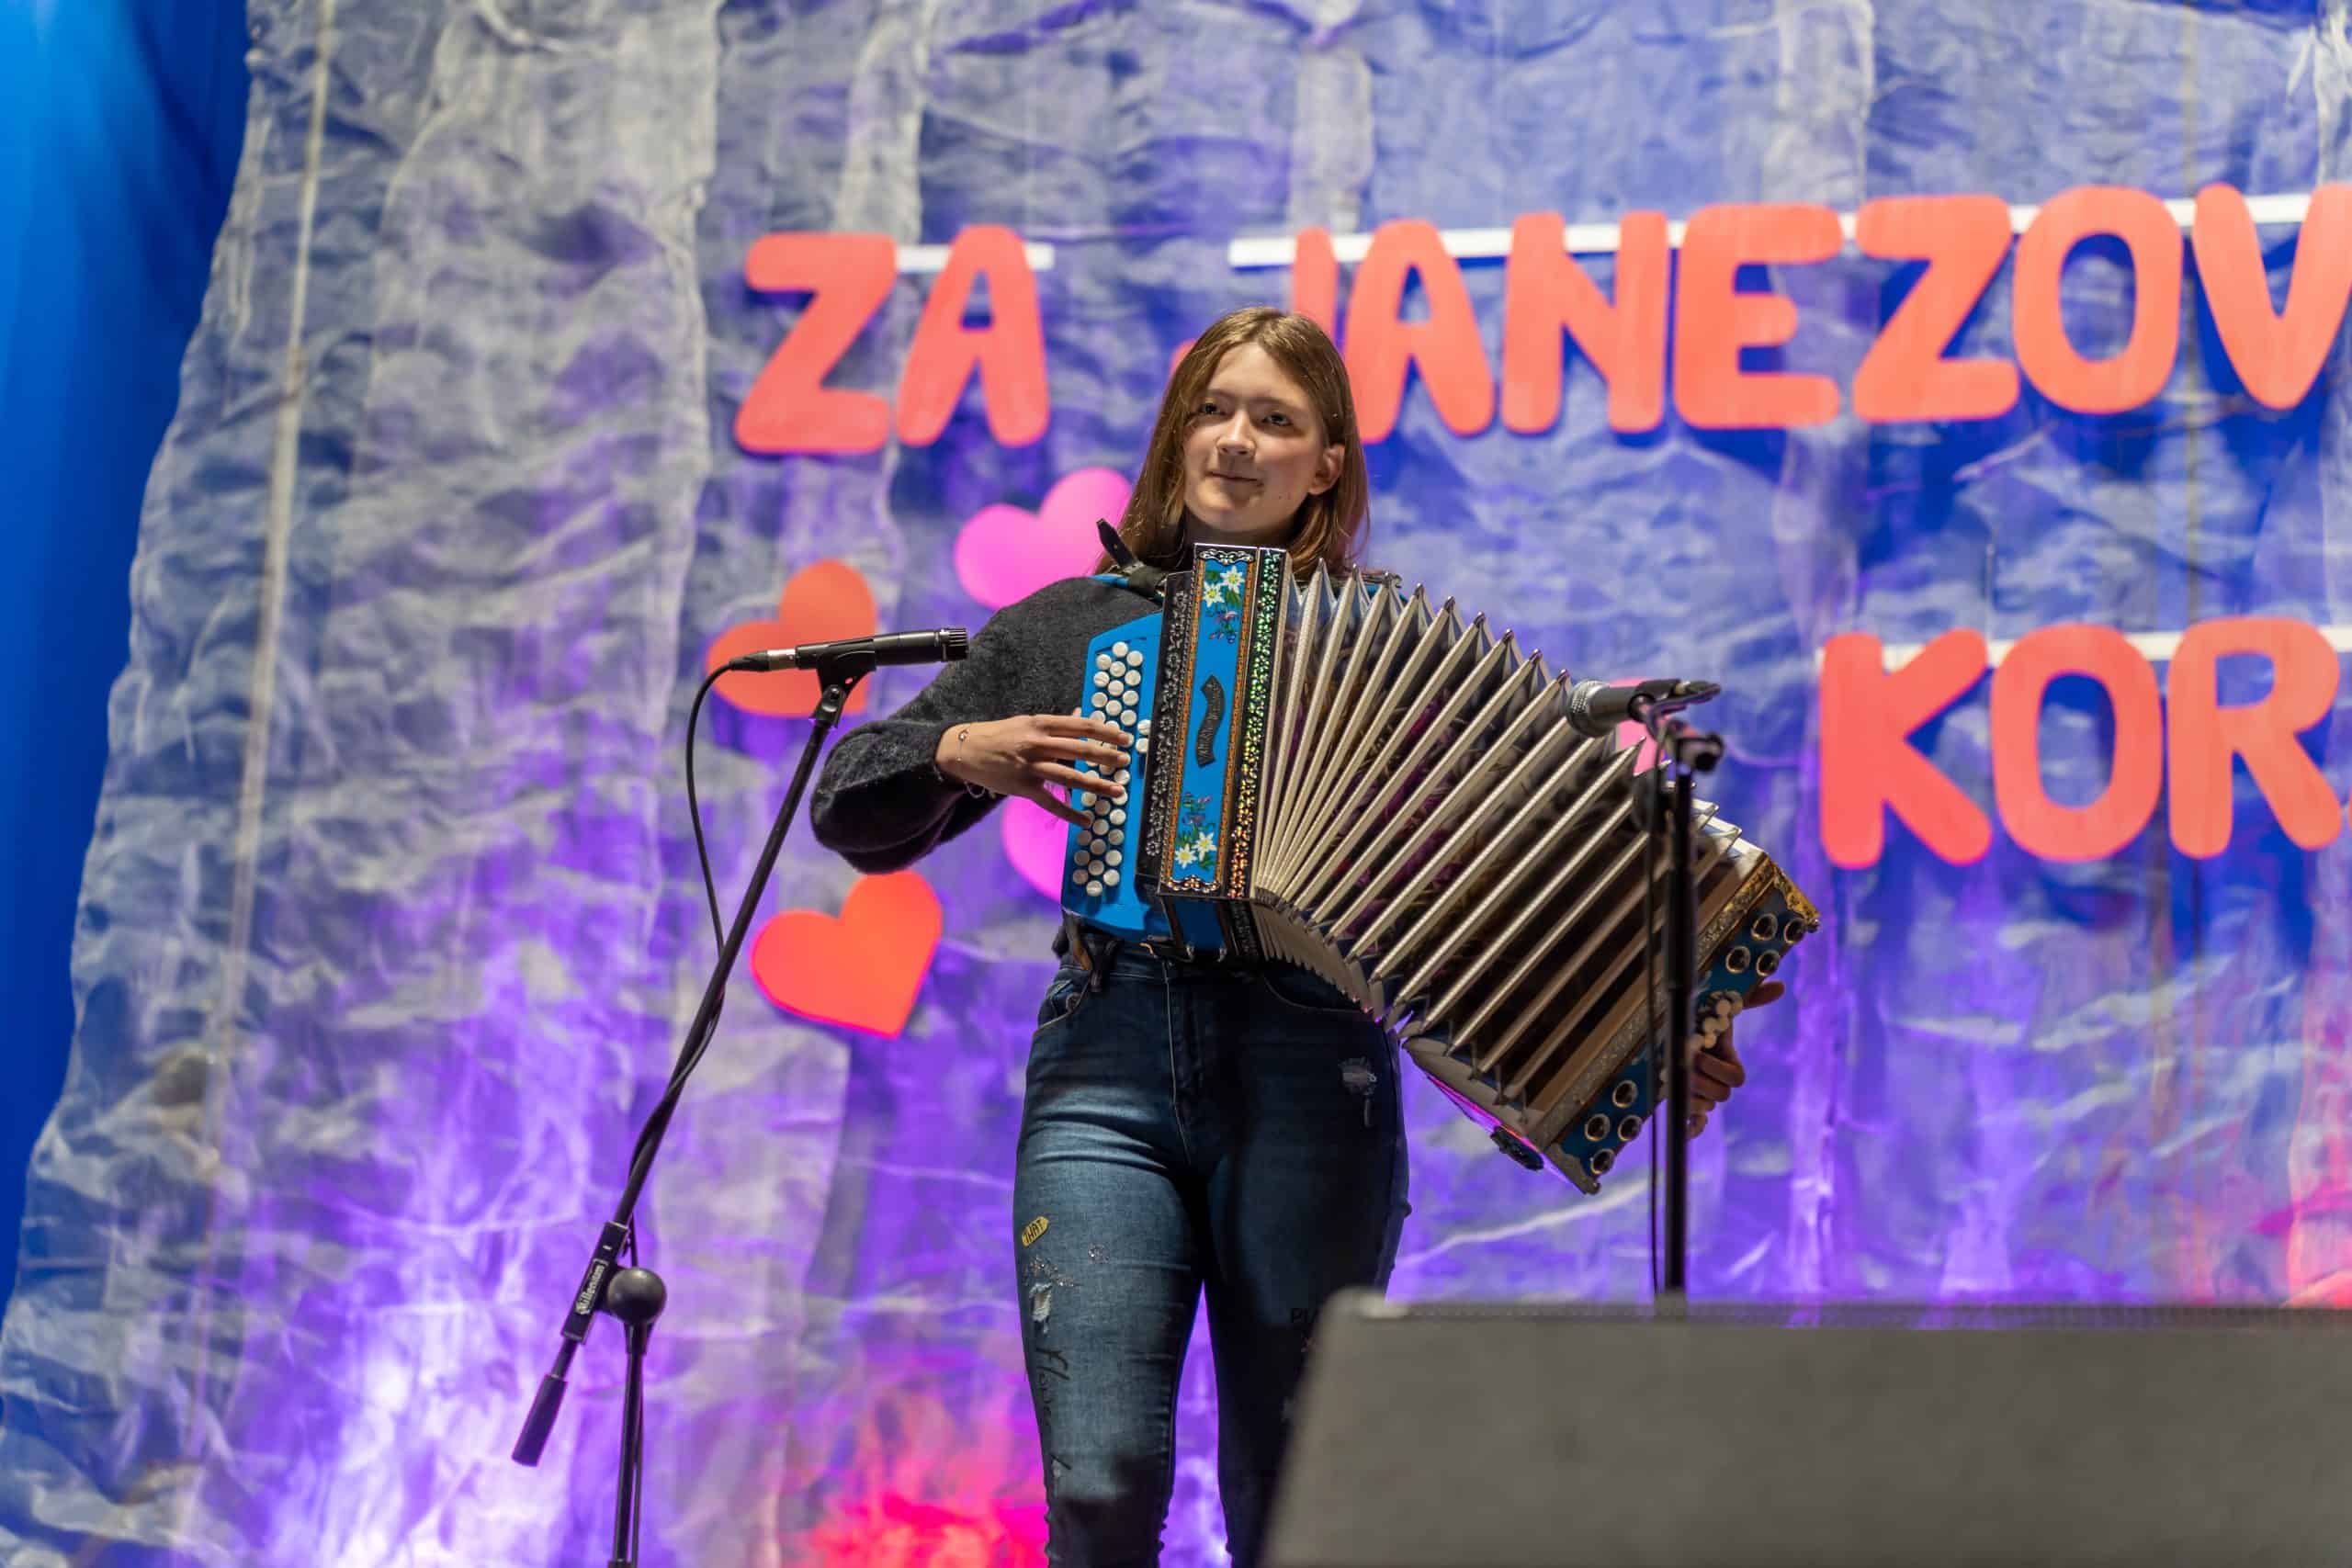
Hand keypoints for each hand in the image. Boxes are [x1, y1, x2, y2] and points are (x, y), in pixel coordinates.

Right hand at [936, 713, 1132, 826]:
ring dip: (1097, 785)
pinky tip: (1087, 821)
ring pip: (1071, 777)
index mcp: (1040, 724)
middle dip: (1107, 757)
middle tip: (1126, 762)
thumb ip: (1054, 725)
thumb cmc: (999, 734)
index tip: (1125, 738)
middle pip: (1080, 750)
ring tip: (1118, 791)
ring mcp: (1031, 767)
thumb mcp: (1026, 722)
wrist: (964, 750)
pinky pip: (1051, 803)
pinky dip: (1071, 813)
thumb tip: (1082, 717)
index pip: (1080, 725)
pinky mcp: (1024, 788)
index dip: (1106, 731)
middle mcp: (1037, 744)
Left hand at [1686, 979, 1781, 1139]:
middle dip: (1701, 1083)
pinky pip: (1697, 1123)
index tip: (1699, 1054)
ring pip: (1706, 1108)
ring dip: (1690, 1097)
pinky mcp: (1687, 1101)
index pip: (1736, 1079)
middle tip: (1682, 1067)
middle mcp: (1717, 1079)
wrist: (1675, 1028)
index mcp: (1728, 1061)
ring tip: (1674, 1081)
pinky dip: (1694, 1128)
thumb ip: (1750, 996)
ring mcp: (1703, 1092)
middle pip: (1721, 1096)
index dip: (1718, 1070)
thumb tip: (1780, 985)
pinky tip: (1687, 1130)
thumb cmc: (1700, 1015)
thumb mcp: (1722, 1004)